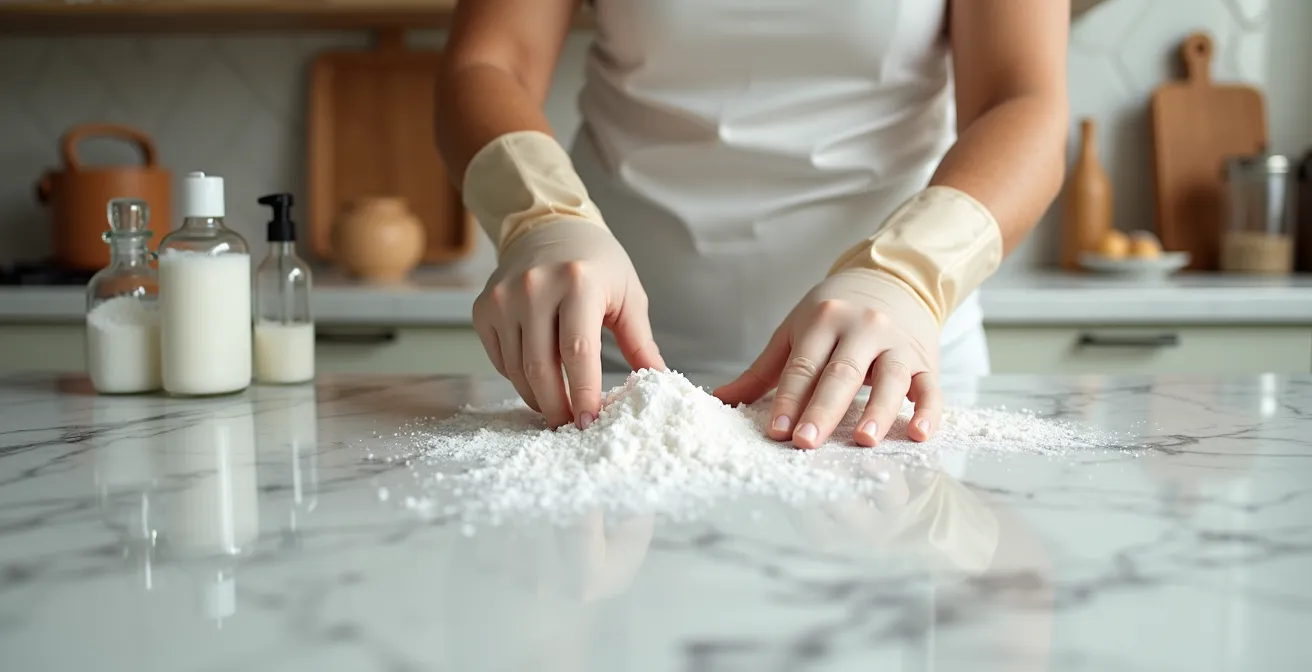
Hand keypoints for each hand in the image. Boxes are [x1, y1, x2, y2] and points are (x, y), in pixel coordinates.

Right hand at [473, 219, 664, 429]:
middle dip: (556, 406)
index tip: (589, 421)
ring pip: (516, 369)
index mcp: (578, 282)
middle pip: (540, 367)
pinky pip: (500, 359)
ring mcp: (503, 298)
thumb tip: (656, 381)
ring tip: (557, 406)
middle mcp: (535, 288)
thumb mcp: (628, 295)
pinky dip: (518, 378)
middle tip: (569, 426)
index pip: (577, 352)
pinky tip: (538, 378)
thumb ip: (641, 341)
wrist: (548, 227)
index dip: (583, 393)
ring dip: (537, 397)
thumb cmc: (596, 263)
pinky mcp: (483, 308)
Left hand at [715, 268, 941, 448]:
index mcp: (823, 320)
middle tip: (807, 442)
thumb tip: (720, 400)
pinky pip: (930, 387)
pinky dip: (928, 411)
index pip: (803, 366)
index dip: (789, 400)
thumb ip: (763, 371)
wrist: (893, 279)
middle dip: (823, 410)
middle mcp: (862, 328)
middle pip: (841, 373)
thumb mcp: (796, 331)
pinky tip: (920, 434)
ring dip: (877, 411)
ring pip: (889, 379)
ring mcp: (897, 344)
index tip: (776, 431)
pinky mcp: (925, 359)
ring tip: (863, 440)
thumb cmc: (835, 312)